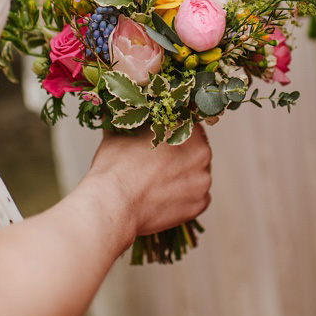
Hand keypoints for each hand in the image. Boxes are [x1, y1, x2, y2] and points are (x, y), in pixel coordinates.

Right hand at [88, 125, 212, 236]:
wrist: (113, 205)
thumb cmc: (116, 167)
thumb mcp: (120, 131)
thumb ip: (130, 120)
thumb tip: (120, 109)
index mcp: (187, 130)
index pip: (188, 123)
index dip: (174, 129)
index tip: (164, 138)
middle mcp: (202, 154)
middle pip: (196, 149)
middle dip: (181, 153)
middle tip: (159, 161)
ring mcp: (203, 181)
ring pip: (196, 173)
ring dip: (183, 175)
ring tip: (158, 181)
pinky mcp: (199, 205)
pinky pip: (196, 196)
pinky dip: (184, 196)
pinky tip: (164, 196)